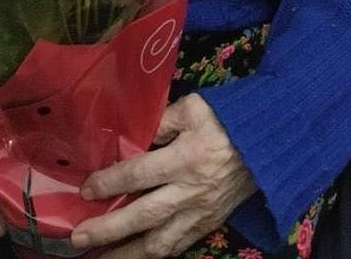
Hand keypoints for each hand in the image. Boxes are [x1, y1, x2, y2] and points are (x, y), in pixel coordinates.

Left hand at [70, 93, 257, 258]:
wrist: (274, 139)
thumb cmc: (231, 118)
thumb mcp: (196, 107)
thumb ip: (162, 121)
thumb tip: (132, 136)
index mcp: (187, 156)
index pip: (139, 174)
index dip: (109, 182)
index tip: (85, 190)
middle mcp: (192, 190)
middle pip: (142, 216)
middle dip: (107, 229)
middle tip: (77, 237)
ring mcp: (202, 211)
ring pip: (159, 243)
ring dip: (125, 254)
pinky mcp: (210, 223)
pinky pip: (178, 246)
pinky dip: (154, 255)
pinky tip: (134, 257)